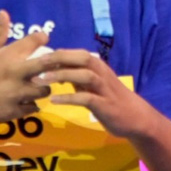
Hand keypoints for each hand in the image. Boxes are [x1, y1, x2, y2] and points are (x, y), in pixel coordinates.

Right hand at [0, 10, 52, 131]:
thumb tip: (5, 14)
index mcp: (6, 56)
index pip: (36, 40)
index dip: (41, 38)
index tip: (41, 40)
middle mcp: (16, 74)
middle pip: (50, 65)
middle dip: (54, 63)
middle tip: (50, 64)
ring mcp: (15, 95)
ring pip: (45, 89)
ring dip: (42, 86)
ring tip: (34, 85)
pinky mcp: (11, 113)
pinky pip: (33, 108)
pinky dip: (31, 104)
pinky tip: (23, 100)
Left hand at [30, 49, 156, 140]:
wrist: (135, 117)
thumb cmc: (111, 100)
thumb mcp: (93, 85)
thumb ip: (77, 76)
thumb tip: (56, 69)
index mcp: (97, 66)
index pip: (75, 53)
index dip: (56, 53)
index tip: (36, 58)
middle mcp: (101, 73)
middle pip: (80, 58)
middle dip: (58, 58)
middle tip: (36, 63)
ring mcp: (104, 88)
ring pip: (84, 74)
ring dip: (62, 75)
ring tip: (42, 80)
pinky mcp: (105, 104)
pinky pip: (86, 98)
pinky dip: (69, 98)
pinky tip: (54, 101)